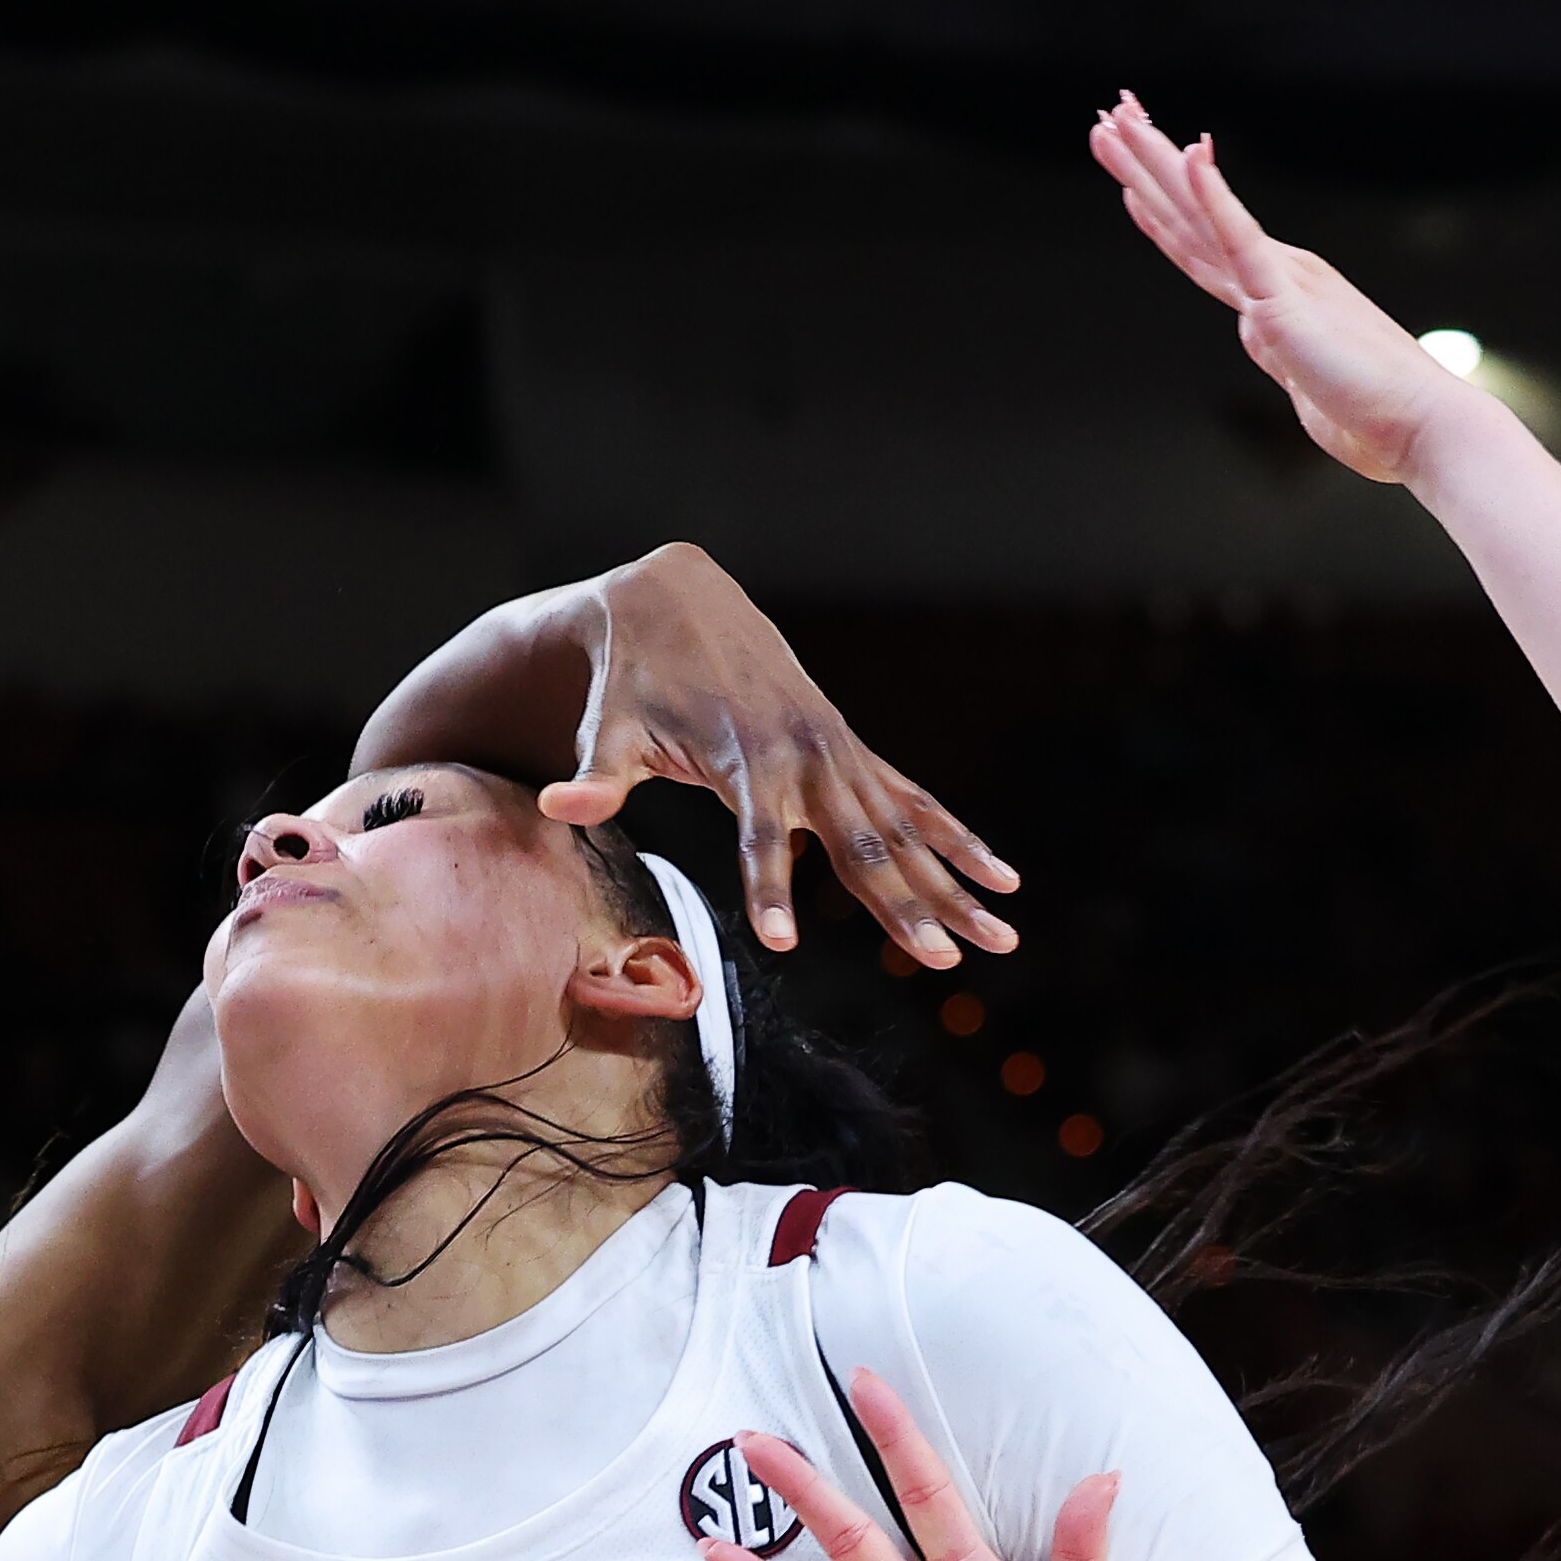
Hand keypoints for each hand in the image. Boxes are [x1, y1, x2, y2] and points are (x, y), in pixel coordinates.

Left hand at [544, 544, 1017, 966]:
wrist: (676, 597)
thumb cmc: (635, 677)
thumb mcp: (609, 725)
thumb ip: (597, 774)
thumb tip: (558, 807)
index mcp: (748, 756)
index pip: (761, 834)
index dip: (768, 886)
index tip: (780, 942)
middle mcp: (808, 755)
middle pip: (864, 844)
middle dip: (906, 905)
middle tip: (942, 962)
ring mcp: (839, 752)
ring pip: (907, 831)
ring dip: (955, 885)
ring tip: (1002, 938)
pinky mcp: (850, 750)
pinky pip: (915, 803)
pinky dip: (958, 840)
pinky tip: (1001, 880)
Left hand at [1088, 93, 1472, 490]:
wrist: (1421, 427)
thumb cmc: (1375, 416)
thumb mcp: (1304, 382)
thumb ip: (1278, 352)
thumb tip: (1257, 334)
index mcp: (1279, 292)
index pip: (1204, 240)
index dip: (1164, 198)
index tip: (1130, 166)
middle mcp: (1278, 273)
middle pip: (1191, 213)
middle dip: (1147, 162)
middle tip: (1110, 115)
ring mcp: (1279, 281)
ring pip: (1199, 216)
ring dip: (1154, 165)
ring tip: (1118, 120)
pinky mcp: (1284, 301)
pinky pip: (1239, 240)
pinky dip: (1212, 196)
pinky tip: (1191, 153)